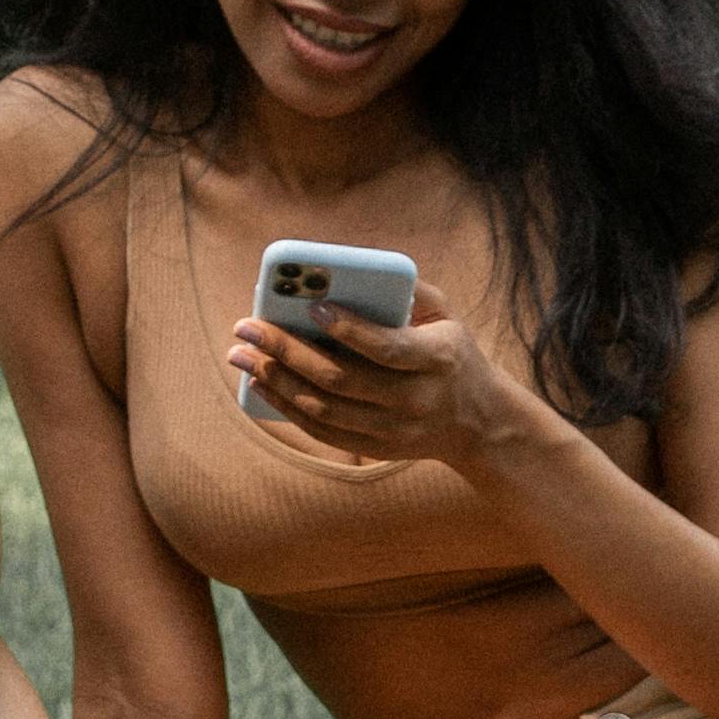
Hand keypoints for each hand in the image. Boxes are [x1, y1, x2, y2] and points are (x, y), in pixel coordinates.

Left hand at [221, 271, 555, 480]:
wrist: (478, 423)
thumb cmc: (452, 354)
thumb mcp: (447, 317)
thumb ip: (410, 290)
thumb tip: (353, 269)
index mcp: (437, 359)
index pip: (385, 348)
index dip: (346, 329)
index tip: (309, 306)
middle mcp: (415, 399)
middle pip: (340, 379)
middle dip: (286, 350)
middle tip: (247, 326)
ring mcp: (394, 430)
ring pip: (324, 408)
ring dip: (275, 380)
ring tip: (241, 354)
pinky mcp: (377, 448)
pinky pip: (323, 431)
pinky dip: (286, 407)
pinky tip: (260, 382)